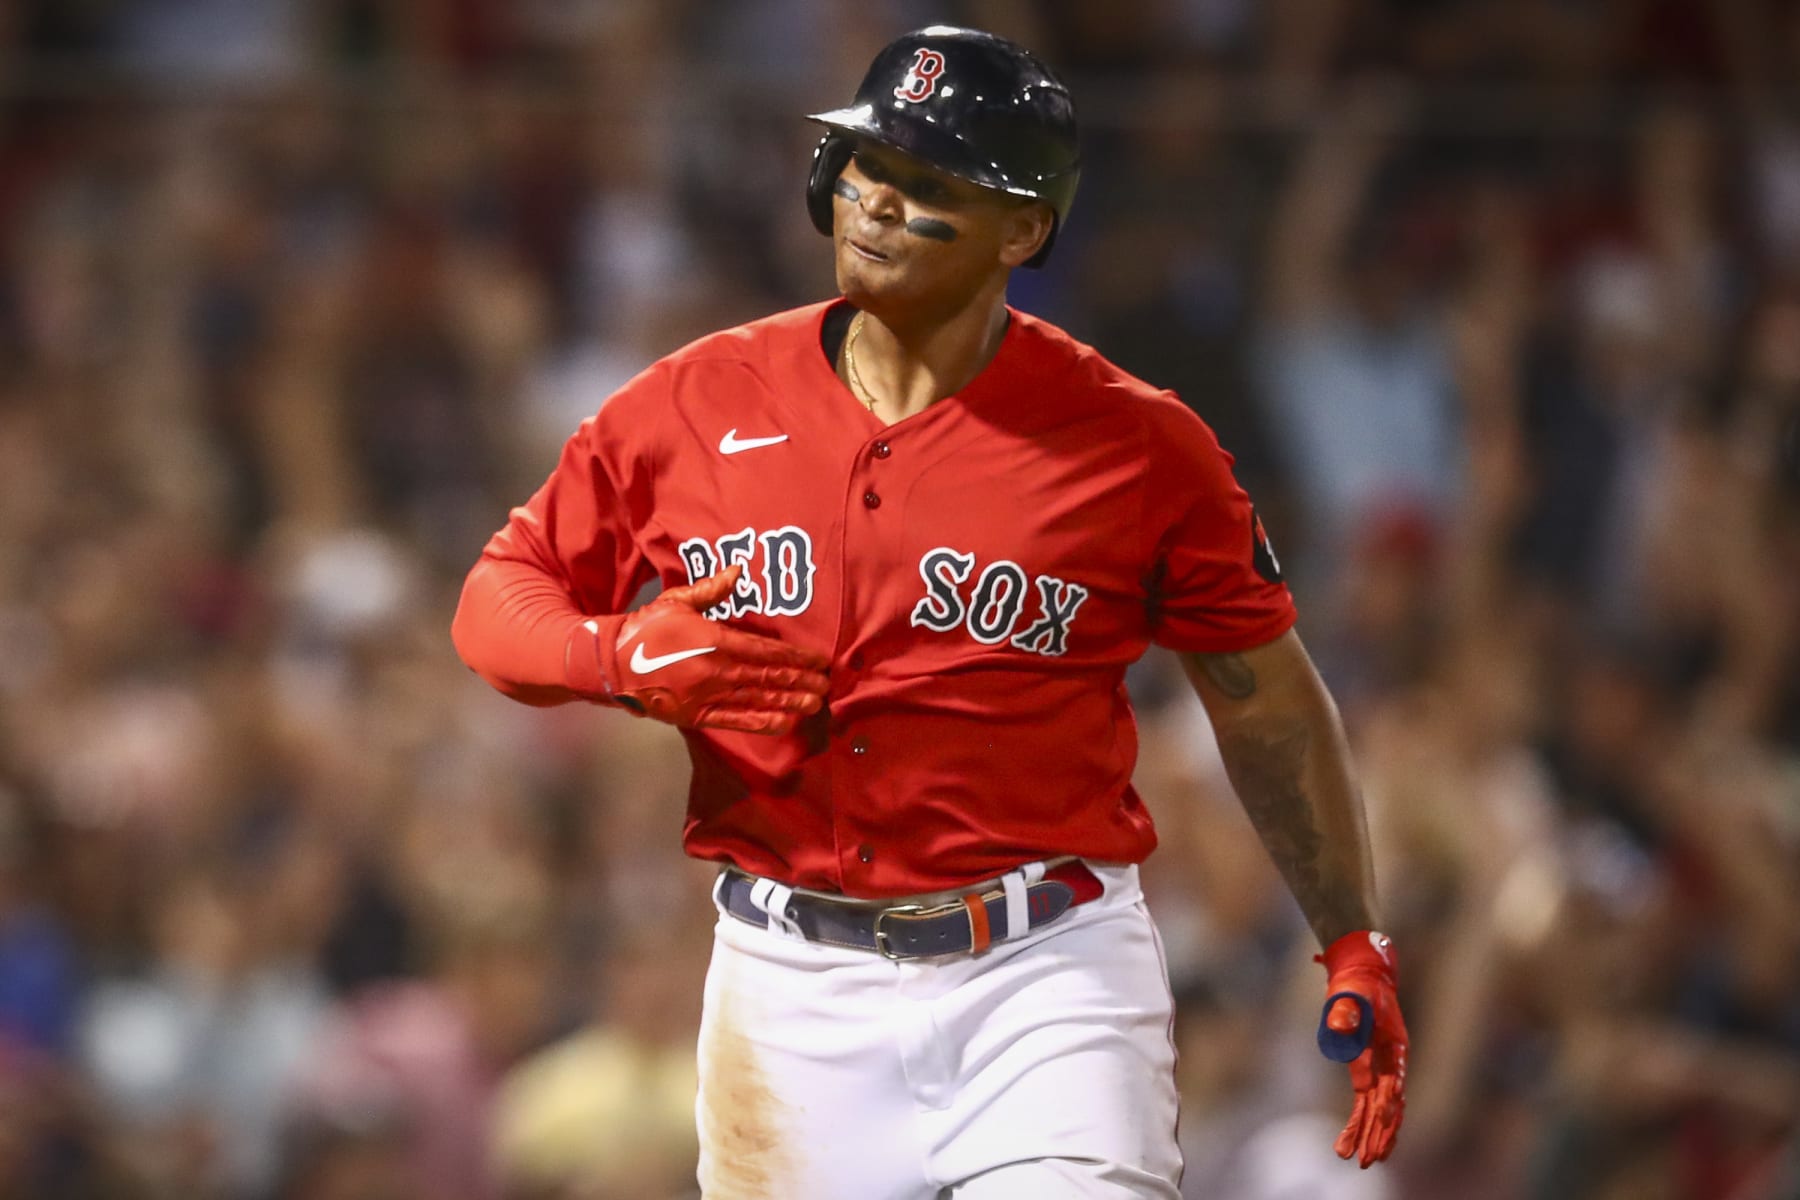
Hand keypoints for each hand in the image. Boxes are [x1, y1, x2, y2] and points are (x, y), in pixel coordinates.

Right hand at [601, 565, 830, 733]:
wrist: (611, 663)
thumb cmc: (646, 628)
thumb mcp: (677, 601)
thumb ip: (711, 590)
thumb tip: (739, 570)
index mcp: (715, 641)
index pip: (765, 651)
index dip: (795, 657)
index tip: (819, 660)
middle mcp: (717, 671)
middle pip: (768, 678)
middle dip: (800, 681)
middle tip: (827, 685)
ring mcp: (708, 697)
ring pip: (757, 701)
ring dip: (789, 702)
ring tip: (815, 704)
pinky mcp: (698, 716)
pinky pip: (736, 721)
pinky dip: (762, 722)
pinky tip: (784, 722)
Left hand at [1315, 930, 1407, 1166]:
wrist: (1363, 974)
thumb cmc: (1356, 984)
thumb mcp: (1349, 993)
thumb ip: (1345, 1012)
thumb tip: (1340, 1029)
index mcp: (1393, 1045)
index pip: (1390, 1080)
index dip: (1384, 1101)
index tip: (1377, 1119)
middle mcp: (1393, 1061)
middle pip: (1389, 1104)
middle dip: (1379, 1133)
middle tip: (1367, 1161)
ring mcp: (1384, 1067)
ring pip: (1383, 1109)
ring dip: (1374, 1135)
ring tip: (1364, 1162)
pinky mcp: (1371, 1068)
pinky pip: (1371, 1100)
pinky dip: (1365, 1120)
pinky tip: (1357, 1140)